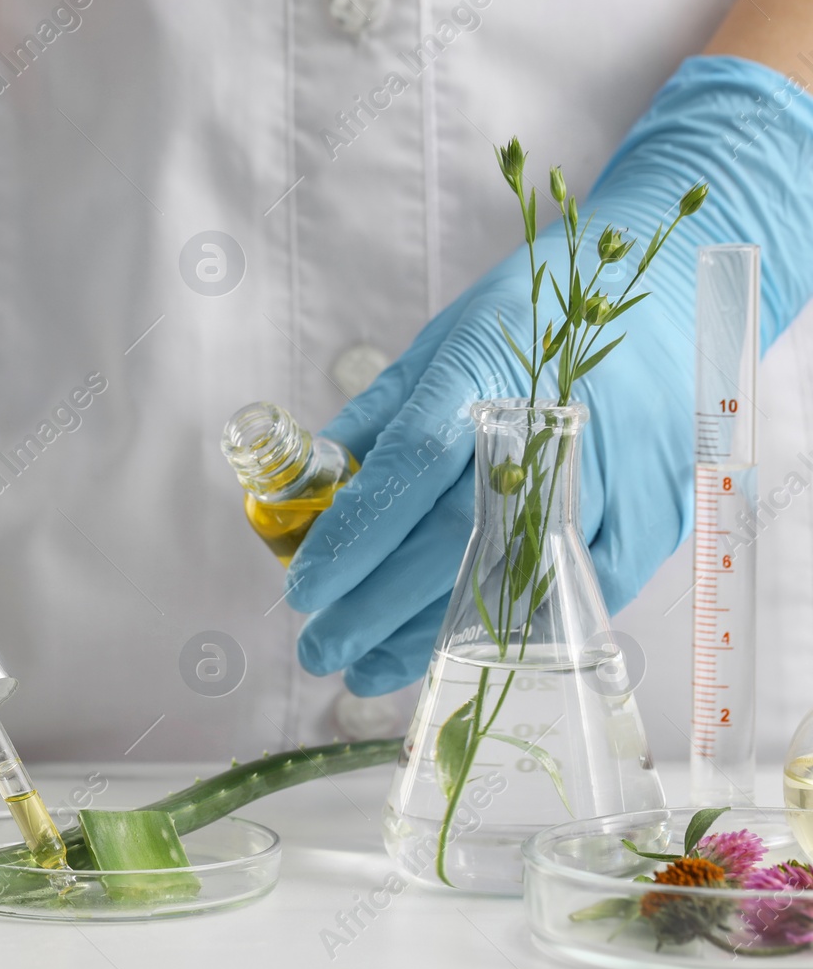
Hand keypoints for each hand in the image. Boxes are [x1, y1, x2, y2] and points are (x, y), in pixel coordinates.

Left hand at [284, 56, 812, 695]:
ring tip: (366, 670)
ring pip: (505, 588)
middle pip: (447, 545)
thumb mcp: (438, 345)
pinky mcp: (648, 521)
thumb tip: (305, 491)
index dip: (350, 539)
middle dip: (371, 610)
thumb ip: (372, 420)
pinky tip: (452, 657)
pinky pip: (569, 599)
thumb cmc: (531, 324)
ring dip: (427, 640)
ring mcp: (605, 483)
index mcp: (481, 377)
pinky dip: (506, 636)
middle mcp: (544, 434)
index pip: (405, 472)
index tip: (303, 589)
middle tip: (319, 648)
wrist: (665, 299)